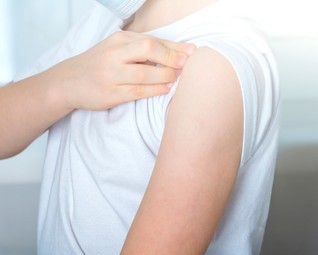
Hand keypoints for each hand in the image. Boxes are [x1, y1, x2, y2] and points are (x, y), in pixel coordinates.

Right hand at [46, 31, 195, 110]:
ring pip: (145, 73)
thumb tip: (175, 52)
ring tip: (178, 78)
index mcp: (118, 40)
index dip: (175, 46)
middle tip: (186, 65)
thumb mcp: (116, 49)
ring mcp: (112, 74)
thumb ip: (140, 49)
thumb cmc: (99, 64)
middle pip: (149, 50)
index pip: (152, 40)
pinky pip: (138, 91)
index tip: (192, 51)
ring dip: (166, 75)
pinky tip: (166, 88)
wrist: (67, 82)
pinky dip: (155, 89)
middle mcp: (114, 54)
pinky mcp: (111, 93)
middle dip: (172, 57)